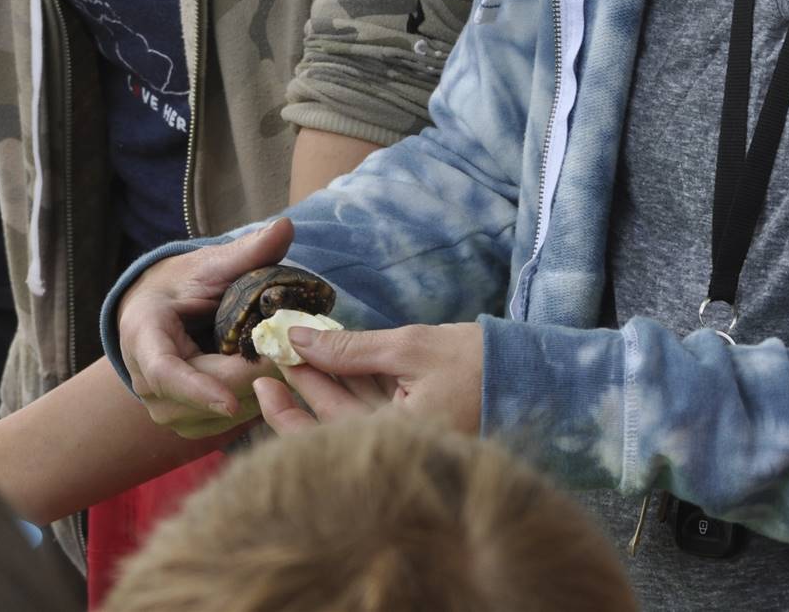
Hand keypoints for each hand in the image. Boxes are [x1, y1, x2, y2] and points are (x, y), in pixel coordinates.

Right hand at [116, 218, 296, 437]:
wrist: (154, 314)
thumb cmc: (181, 286)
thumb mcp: (209, 265)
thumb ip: (247, 252)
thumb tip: (285, 227)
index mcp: (144, 339)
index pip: (167, 373)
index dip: (199, 390)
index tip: (230, 402)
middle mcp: (146, 384)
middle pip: (207, 394)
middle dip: (254, 378)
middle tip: (298, 357)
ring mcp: (165, 409)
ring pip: (222, 414)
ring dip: (259, 391)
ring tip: (285, 360)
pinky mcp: (185, 423)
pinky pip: (228, 422)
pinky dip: (254, 402)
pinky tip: (270, 376)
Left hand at [252, 323, 482, 436]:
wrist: (528, 375)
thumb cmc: (474, 362)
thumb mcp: (409, 347)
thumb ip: (351, 349)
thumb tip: (298, 340)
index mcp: (390, 441)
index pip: (320, 434)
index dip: (284, 409)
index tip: (261, 379)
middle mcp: (393, 448)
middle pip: (329, 425)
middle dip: (300, 389)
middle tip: (271, 358)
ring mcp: (403, 437)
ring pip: (347, 415)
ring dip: (322, 384)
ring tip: (297, 352)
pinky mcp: (413, 423)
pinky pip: (369, 408)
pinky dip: (349, 385)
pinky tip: (332, 360)